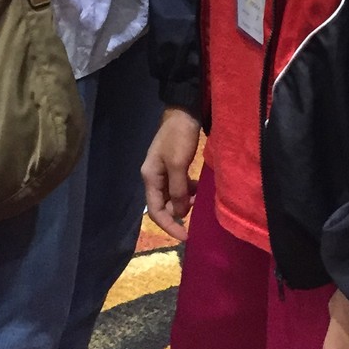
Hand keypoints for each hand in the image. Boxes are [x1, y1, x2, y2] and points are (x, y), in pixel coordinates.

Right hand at [141, 107, 201, 241]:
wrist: (184, 112)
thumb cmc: (179, 137)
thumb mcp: (178, 164)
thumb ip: (178, 190)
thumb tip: (180, 213)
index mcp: (150, 177)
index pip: (156, 211)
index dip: (169, 226)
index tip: (185, 236)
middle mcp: (154, 177)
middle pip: (163, 205)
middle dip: (178, 213)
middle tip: (195, 215)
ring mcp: (163, 171)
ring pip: (172, 196)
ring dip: (184, 202)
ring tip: (199, 200)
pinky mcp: (173, 166)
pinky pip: (179, 186)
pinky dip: (187, 191)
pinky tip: (198, 189)